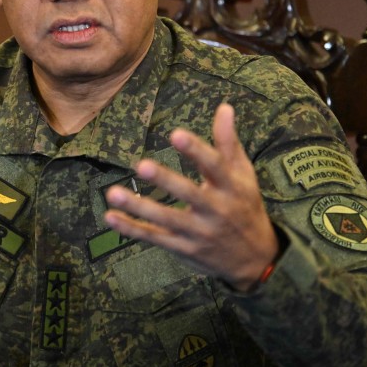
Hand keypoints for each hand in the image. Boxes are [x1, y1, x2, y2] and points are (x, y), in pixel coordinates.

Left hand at [104, 103, 278, 290]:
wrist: (256, 259)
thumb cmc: (244, 206)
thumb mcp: (243, 175)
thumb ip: (228, 142)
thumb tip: (224, 107)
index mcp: (231, 187)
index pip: (214, 166)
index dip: (196, 151)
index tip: (176, 134)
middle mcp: (216, 210)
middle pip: (189, 195)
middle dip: (166, 181)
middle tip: (142, 166)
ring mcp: (199, 233)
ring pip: (166, 220)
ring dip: (138, 207)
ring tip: (113, 193)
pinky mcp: (184, 249)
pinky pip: (155, 238)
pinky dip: (132, 229)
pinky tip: (111, 217)